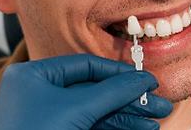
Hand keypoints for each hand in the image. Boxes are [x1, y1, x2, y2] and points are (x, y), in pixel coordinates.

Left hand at [0, 54, 172, 129]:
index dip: (118, 73)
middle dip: (127, 101)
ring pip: (94, 114)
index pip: (84, 66)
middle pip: (93, 92)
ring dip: (125, 118)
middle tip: (158, 106)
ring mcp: (47, 119)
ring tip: (154, 124)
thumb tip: (142, 79)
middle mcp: (38, 95)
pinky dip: (112, 129)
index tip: (146, 81)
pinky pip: (89, 128)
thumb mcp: (76, 109)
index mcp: (33, 76)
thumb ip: (111, 92)